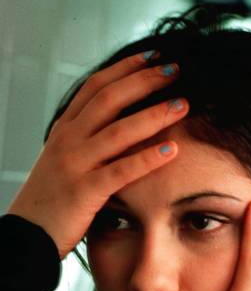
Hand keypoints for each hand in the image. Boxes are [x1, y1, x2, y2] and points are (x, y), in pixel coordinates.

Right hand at [6, 52, 188, 258]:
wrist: (28, 234)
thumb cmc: (51, 198)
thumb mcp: (63, 158)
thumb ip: (87, 138)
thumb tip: (120, 122)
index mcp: (65, 129)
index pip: (95, 86)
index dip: (125, 68)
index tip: (152, 56)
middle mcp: (68, 140)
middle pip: (109, 99)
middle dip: (144, 81)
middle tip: (175, 69)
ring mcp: (75, 164)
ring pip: (118, 131)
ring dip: (154, 115)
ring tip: (183, 105)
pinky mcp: (85, 191)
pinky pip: (121, 170)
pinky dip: (148, 158)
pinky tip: (173, 150)